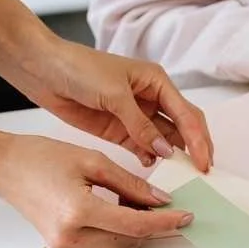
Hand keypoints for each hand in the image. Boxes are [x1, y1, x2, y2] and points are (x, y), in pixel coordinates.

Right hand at [0, 134, 193, 247]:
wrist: (5, 168)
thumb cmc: (42, 158)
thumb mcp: (93, 161)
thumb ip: (130, 184)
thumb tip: (161, 200)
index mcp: (78, 211)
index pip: (135, 225)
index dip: (165, 222)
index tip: (187, 216)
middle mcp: (70, 236)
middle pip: (129, 240)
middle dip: (154, 226)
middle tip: (171, 206)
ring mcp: (64, 245)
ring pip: (118, 246)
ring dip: (136, 230)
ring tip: (145, 205)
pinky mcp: (61, 246)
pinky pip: (101, 245)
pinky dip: (118, 232)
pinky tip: (123, 211)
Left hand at [11, 39, 213, 171]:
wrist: (44, 71)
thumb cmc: (80, 69)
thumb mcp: (114, 94)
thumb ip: (140, 124)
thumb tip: (165, 151)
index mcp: (157, 81)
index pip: (187, 113)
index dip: (198, 139)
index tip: (204, 163)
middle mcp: (151, 98)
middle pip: (182, 126)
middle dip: (194, 148)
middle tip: (202, 174)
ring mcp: (135, 115)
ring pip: (164, 139)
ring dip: (174, 156)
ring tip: (182, 178)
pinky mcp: (118, 129)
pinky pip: (142, 146)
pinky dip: (150, 158)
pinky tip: (153, 169)